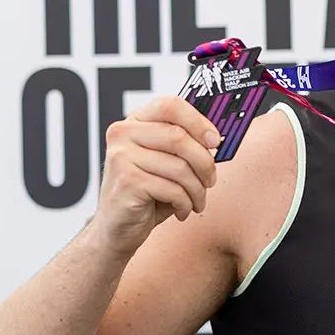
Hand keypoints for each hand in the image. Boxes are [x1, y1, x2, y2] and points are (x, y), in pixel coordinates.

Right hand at [91, 95, 221, 252]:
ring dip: (197, 190)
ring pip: (180, 167)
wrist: (117, 228)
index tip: (216, 141)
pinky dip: (185, 204)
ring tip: (196, 201)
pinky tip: (182, 210)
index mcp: (134, 122)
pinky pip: (172, 189)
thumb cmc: (147, 193)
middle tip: (211, 180)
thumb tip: (217, 137)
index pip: (171, 105)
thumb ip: (184, 145)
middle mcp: (122, 134)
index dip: (199, 122)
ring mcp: (121, 157)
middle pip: (179, 137)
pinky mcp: (126, 182)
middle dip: (204, 163)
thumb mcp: (166, 163)